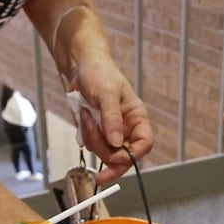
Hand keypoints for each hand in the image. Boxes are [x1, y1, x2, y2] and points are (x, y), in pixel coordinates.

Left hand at [64, 54, 153, 185]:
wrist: (79, 67)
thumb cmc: (99, 72)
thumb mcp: (107, 93)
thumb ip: (112, 119)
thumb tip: (116, 143)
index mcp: (137, 118)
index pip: (144, 144)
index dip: (132, 155)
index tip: (115, 157)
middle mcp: (127, 129)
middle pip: (123, 156)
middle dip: (105, 150)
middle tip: (90, 136)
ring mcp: (111, 133)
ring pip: (105, 153)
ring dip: (92, 138)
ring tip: (86, 115)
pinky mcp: (97, 134)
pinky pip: (91, 146)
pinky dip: (85, 135)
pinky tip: (83, 118)